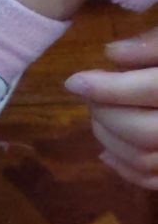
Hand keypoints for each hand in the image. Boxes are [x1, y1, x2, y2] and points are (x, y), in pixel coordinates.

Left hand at [67, 29, 157, 190]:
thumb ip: (157, 43)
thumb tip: (111, 55)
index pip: (151, 89)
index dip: (107, 87)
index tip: (74, 80)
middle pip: (143, 131)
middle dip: (105, 115)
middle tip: (91, 96)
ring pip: (144, 159)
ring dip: (108, 140)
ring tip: (99, 116)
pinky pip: (153, 180)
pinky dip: (123, 168)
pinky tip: (107, 151)